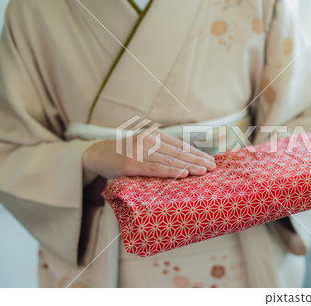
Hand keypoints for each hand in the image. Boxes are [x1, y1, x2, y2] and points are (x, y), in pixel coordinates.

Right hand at [82, 129, 215, 181]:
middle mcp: (149, 140)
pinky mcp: (131, 163)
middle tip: (213, 167)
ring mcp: (139, 151)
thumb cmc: (125, 154)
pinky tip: (183, 175)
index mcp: (155, 135)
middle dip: (197, 160)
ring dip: (188, 166)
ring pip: (169, 160)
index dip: (197, 153)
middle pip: (178, 152)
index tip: (211, 160)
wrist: (97, 154)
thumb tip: (186, 162)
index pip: (180, 145)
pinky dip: (170, 172)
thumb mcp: (144, 148)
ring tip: (203, 172)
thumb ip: (161, 151)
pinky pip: (154, 168)